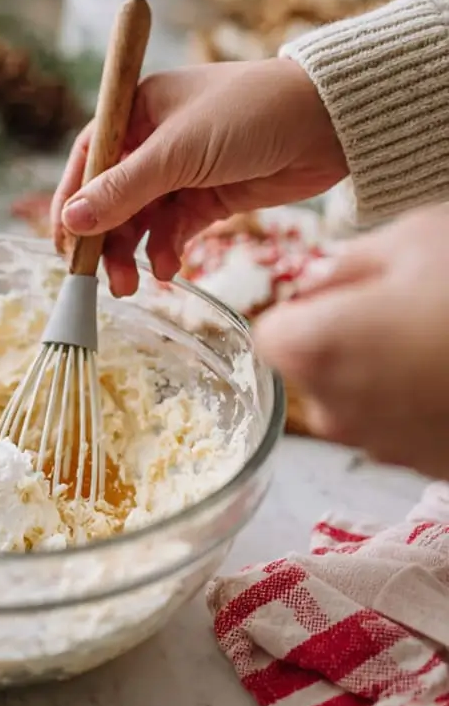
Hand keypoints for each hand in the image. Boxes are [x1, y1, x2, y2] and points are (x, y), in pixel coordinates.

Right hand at [51, 58, 347, 294]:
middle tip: (98, 277)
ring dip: (132, 252)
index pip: (88, 161)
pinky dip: (166, 251)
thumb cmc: (250, 114)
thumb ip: (122, 190)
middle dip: (104, 239)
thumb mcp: (177, 152)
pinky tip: (168, 268)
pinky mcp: (207, 198)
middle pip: (110, 198)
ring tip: (131, 284)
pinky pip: (172, 231)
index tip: (63, 243)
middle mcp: (153, 141)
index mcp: (137, 111)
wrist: (331, 123)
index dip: (71, 202)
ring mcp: (181, 172)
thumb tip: (71, 221)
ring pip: (140, 220)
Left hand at [255, 204, 448, 479]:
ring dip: (387, 371)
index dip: (307, 308)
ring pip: (360, 400)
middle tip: (410, 307)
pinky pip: (404, 425)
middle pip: (314, 371)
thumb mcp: (416, 238)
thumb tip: (317, 280)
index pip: (273, 333)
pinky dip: (423, 402)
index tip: (348, 293)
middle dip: (346, 339)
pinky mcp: (428, 467)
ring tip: (445, 337)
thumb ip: (346, 261)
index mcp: (314, 349)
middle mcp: (335, 410)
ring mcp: (385, 447)